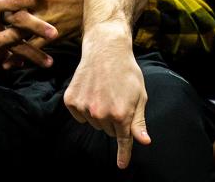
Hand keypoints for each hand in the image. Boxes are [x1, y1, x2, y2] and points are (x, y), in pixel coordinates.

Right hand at [64, 22, 150, 168]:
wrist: (106, 49)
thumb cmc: (126, 72)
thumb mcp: (139, 96)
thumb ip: (139, 121)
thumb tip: (144, 142)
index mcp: (121, 113)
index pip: (123, 140)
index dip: (123, 154)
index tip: (122, 166)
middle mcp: (101, 113)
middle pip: (108, 130)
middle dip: (113, 119)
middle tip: (116, 98)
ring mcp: (84, 108)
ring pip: (93, 123)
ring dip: (99, 113)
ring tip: (104, 91)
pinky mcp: (71, 101)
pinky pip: (79, 116)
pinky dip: (84, 108)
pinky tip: (91, 90)